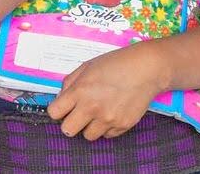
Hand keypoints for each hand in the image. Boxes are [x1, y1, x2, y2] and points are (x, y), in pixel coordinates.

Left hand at [47, 43, 165, 140]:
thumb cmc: (115, 64)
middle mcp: (92, 108)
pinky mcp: (123, 126)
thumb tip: (61, 99)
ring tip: (96, 112)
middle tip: (76, 114)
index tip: (61, 108)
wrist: (145, 70)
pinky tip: (111, 112)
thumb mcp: (86, 67)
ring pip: (88, 136)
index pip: (55, 112)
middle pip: (68, 130)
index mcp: (80, 91)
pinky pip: (107, 135)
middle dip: (69, 123)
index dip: (56, 110)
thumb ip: (70, 83)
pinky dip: (106, 127)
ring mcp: (108, 119)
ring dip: (88, 126)